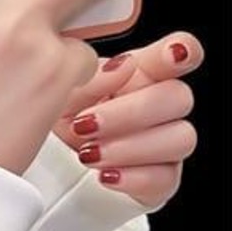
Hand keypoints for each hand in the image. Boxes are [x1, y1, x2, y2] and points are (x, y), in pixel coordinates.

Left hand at [50, 31, 201, 211]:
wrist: (49, 166)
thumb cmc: (61, 120)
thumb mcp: (65, 93)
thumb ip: (95, 75)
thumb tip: (123, 66)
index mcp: (140, 74)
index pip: (177, 54)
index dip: (182, 51)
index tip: (172, 56)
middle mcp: (159, 106)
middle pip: (179, 97)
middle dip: (131, 112)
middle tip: (86, 124)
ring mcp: (165, 143)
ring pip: (181, 138)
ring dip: (130, 147)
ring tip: (88, 153)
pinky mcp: (160, 179)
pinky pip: (165, 179)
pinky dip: (133, 178)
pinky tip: (105, 175)